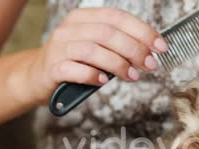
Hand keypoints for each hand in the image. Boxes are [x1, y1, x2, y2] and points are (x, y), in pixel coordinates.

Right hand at [16, 8, 167, 104]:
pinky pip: (75, 70)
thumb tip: (150, 52)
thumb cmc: (74, 62)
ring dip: (118, 64)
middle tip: (150, 65)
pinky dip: (93, 75)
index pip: (117, 17)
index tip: (161, 46)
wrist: (37, 76)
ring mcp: (59, 47)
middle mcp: (70, 29)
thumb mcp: (96, 47)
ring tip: (133, 76)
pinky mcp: (52, 68)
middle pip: (108, 33)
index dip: (142, 31)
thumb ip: (118, 46)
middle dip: (134, 49)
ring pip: (93, 50)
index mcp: (84, 18)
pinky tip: (104, 81)